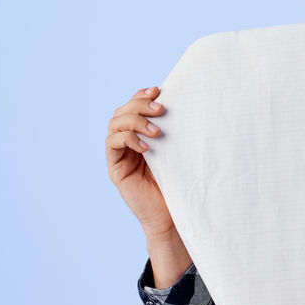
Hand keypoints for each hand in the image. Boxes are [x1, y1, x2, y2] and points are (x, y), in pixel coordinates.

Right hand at [106, 85, 175, 236]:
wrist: (175, 214)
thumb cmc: (183, 181)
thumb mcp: (182, 150)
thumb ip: (178, 130)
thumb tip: (192, 101)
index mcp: (144, 132)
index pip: (135, 105)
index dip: (143, 95)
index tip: (159, 90)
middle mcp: (129, 140)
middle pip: (123, 110)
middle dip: (140, 104)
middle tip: (161, 109)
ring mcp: (120, 154)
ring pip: (115, 123)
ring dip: (134, 121)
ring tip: (157, 131)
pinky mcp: (116, 168)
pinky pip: (112, 144)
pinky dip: (127, 140)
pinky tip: (146, 148)